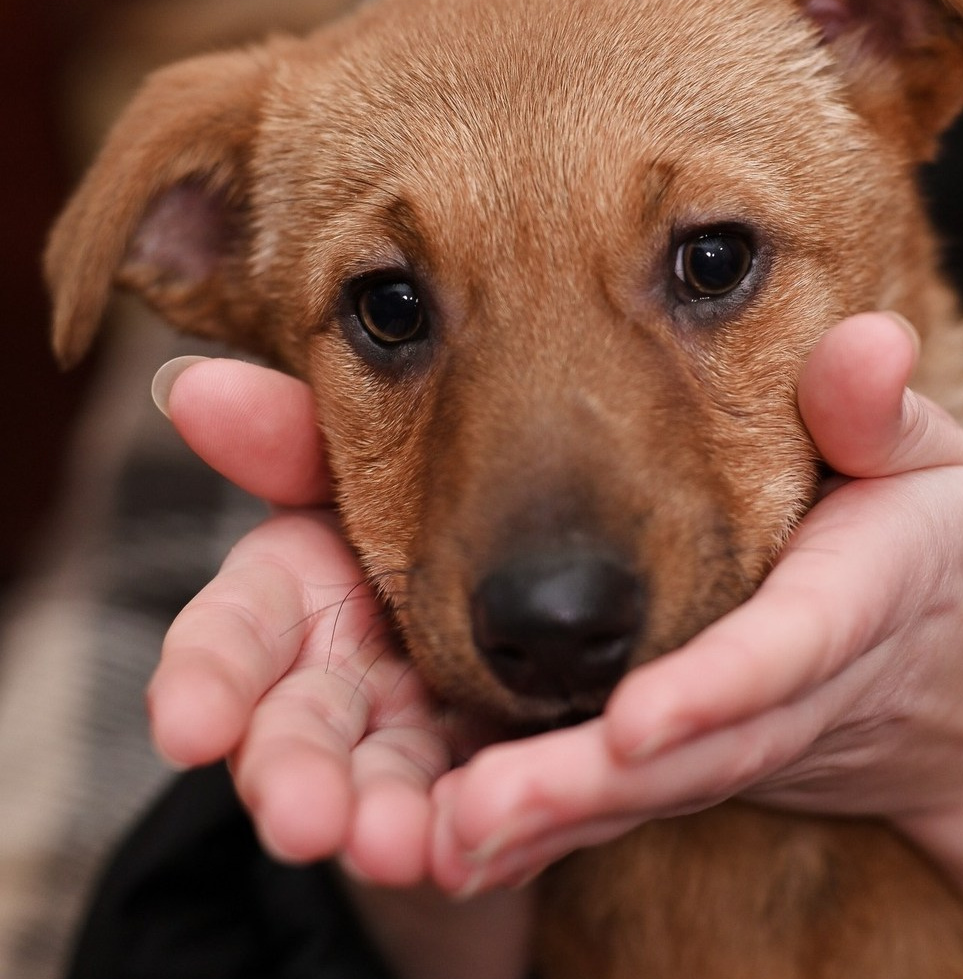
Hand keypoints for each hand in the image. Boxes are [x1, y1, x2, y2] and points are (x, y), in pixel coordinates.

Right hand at [147, 360, 448, 885]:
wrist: (507, 601)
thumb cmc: (407, 519)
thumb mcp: (351, 479)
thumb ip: (286, 443)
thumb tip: (190, 385)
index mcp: (298, 598)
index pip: (232, 635)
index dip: (207, 678)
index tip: (188, 726)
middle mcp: (338, 679)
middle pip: (297, 731)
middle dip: (293, 772)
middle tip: (305, 816)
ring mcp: (402, 741)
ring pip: (377, 787)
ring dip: (376, 817)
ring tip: (396, 843)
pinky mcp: (470, 784)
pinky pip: (466, 813)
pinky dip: (460, 832)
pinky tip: (467, 845)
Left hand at [419, 313, 962, 978]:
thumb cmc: (936, 536)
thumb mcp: (938, 463)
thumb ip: (884, 415)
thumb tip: (868, 341)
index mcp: (857, 601)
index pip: (790, 647)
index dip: (717, 685)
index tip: (635, 721)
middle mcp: (795, 692)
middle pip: (698, 749)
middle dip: (591, 783)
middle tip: (481, 811)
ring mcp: (748, 736)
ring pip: (653, 789)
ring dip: (552, 819)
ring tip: (445, 842)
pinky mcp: (708, 756)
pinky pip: (631, 797)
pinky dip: (551, 830)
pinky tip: (461, 848)